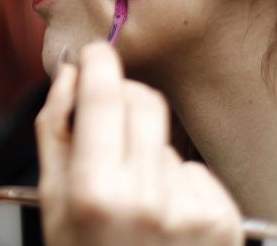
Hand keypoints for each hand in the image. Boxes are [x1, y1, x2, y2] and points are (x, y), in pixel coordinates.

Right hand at [37, 43, 242, 245]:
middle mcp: (148, 197)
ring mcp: (191, 209)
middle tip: (106, 124)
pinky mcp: (224, 220)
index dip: (98, 62)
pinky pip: (195, 173)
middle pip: (144, 102)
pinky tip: (163, 220)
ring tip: (134, 202)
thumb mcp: (52, 207)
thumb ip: (56, 133)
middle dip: (122, 100)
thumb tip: (71, 74)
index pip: (104, 94)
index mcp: (96, 191)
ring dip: (148, 154)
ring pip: (167, 140)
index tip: (94, 54)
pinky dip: (178, 186)